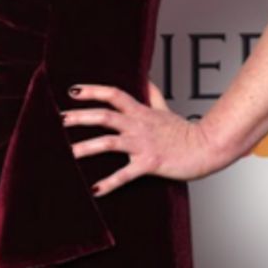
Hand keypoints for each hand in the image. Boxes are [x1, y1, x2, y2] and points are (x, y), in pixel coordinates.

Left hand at [60, 80, 219, 197]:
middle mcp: (139, 125)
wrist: (207, 147)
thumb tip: (145, 78)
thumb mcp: (165, 109)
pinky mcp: (150, 163)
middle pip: (105, 116)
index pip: (114, 94)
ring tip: (69, 153)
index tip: (72, 91)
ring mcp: (143, 144)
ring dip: (87, 148)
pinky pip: (125, 174)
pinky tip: (94, 189)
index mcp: (141, 112)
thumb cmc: (185, 132)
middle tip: (60, 119)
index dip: (93, 91)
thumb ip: (152, 95)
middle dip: (81, 117)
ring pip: (110, 143)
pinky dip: (109, 183)